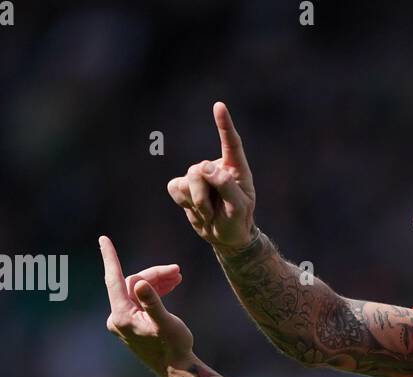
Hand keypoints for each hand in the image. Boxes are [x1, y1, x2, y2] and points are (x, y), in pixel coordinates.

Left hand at [100, 236, 195, 376]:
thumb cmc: (174, 347)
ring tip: (178, 277)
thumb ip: (153, 302)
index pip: (114, 280)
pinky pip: (140, 301)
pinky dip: (155, 292)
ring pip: (138, 291)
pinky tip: (171, 286)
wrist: (177, 370)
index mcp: (122, 316)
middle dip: (155, 275)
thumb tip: (140, 282)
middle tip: (177, 270)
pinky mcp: (132, 324)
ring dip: (157, 282)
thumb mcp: (166, 323)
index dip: (110, 257)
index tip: (103, 239)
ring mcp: (124, 322)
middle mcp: (118, 318)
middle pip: (133, 284)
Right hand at [167, 102, 257, 251]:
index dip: (224, 125)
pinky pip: (174, 188)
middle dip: (202, 195)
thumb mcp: (238, 208)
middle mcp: (215, 166)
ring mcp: (197, 174)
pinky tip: (196, 210)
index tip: (219, 106)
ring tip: (209, 213)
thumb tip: (204, 167)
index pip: (231, 143)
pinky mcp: (183, 184)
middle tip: (214, 212)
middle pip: (198, 170)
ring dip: (196, 202)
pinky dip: (183, 202)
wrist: (224, 235)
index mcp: (236, 168)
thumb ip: (226, 186)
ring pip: (186, 180)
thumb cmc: (237, 220)